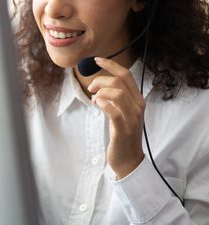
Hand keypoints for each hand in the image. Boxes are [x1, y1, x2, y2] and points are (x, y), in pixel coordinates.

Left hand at [88, 57, 144, 178]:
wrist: (128, 160)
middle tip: (90, 88)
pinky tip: (96, 104)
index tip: (96, 60)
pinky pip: (113, 110)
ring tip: (93, 99)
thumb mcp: (121, 113)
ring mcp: (132, 118)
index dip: (111, 65)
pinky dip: (102, 104)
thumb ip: (114, 100)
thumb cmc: (122, 135)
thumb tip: (98, 88)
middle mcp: (138, 106)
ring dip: (100, 92)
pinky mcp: (123, 129)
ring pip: (117, 93)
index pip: (126, 75)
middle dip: (101, 79)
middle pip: (120, 81)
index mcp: (138, 100)